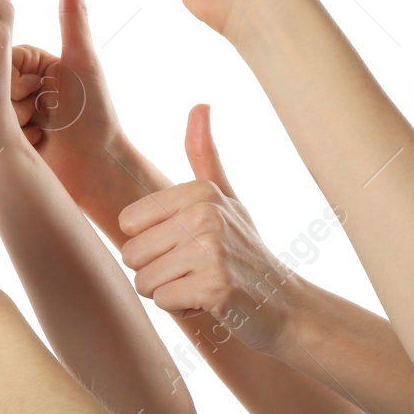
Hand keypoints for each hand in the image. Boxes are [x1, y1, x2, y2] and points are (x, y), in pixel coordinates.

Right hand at [12, 0, 163, 209]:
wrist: (96, 171)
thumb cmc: (95, 115)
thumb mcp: (82, 62)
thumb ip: (74, 15)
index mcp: (36, 60)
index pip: (3, 56)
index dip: (16, 79)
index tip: (40, 93)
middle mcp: (23, 82)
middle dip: (16, 103)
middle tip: (44, 114)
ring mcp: (14, 110)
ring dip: (16, 122)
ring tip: (41, 131)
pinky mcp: (9, 137)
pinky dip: (14, 139)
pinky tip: (34, 145)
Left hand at [117, 105, 302, 354]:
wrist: (285, 305)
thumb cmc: (245, 251)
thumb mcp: (226, 197)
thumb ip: (204, 153)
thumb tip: (201, 103)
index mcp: (199, 191)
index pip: (128, 224)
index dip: (151, 244)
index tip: (187, 245)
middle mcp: (205, 214)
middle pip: (132, 255)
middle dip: (157, 272)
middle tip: (196, 270)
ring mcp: (212, 251)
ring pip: (144, 281)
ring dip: (168, 292)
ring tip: (203, 283)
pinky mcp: (215, 288)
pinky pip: (163, 301)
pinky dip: (183, 310)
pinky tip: (212, 302)